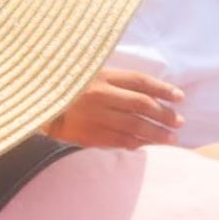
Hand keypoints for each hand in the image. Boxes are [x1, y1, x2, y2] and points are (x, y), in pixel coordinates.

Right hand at [45, 68, 182, 148]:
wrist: (39, 106)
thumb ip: (117, 81)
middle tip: (179, 122)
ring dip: (155, 134)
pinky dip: (136, 143)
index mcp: (102, 76)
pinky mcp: (88, 134)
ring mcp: (94, 116)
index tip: (180, 97)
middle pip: (141, 105)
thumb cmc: (68, 87)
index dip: (162, 89)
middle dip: (164, 114)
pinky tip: (147, 145)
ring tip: (171, 139)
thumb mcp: (91, 74)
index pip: (140, 82)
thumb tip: (150, 93)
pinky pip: (118, 141)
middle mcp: (100, 95)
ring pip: (133, 126)